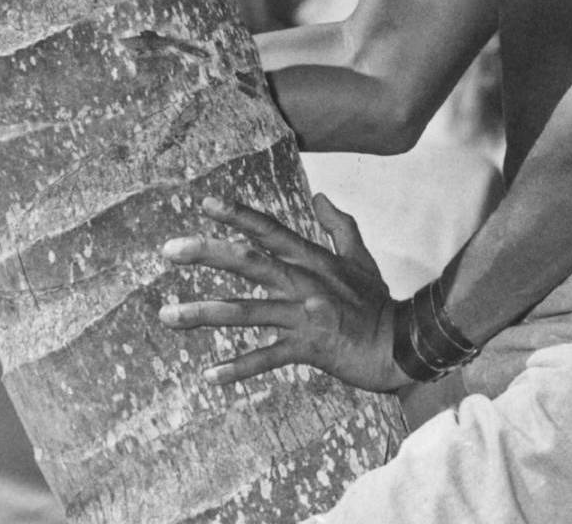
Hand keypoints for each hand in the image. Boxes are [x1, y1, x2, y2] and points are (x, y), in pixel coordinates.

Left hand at [160, 195, 407, 393]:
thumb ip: (339, 225)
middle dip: (207, 254)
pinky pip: (267, 358)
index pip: (270, 230)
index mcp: (313, 260)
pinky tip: (209, 375)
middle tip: (169, 250)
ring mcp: (304, 316)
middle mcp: (303, 283)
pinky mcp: (307, 349)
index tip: (204, 204)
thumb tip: (320, 196)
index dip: (238, 215)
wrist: (403, 344)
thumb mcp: (361, 258)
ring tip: (168, 316)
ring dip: (204, 313)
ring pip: (247, 312)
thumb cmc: (379, 302)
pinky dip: (238, 368)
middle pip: (249, 263)